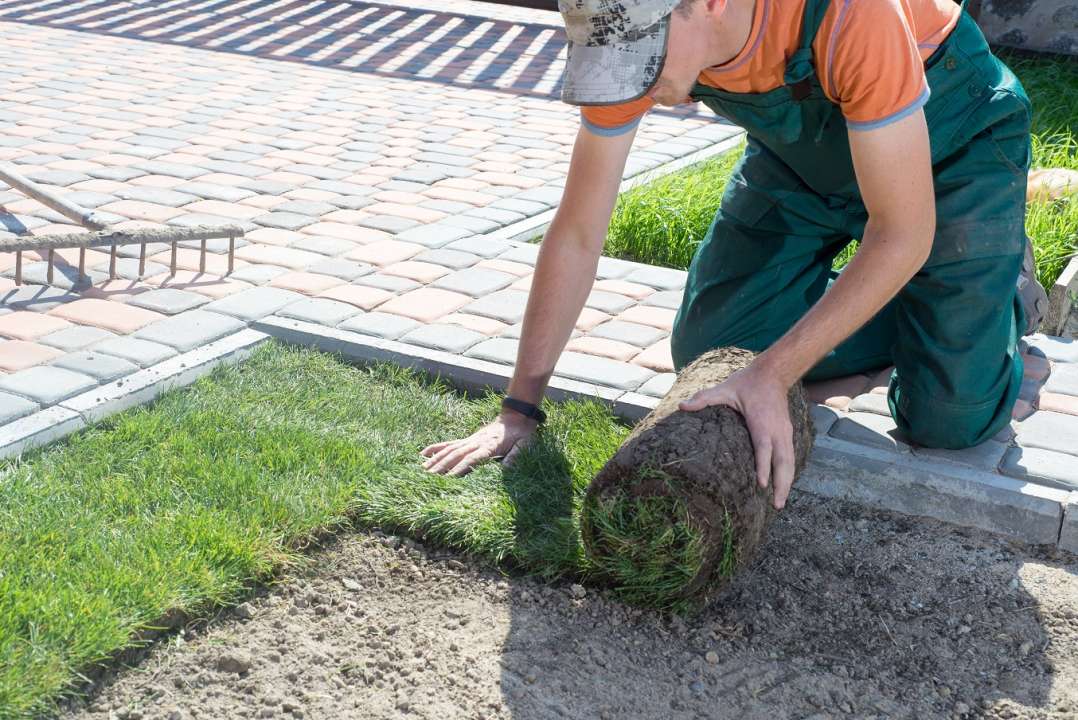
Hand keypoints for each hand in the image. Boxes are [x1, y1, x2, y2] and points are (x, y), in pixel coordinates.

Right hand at [420, 411, 537, 476]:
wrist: (517, 417)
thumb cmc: (523, 434)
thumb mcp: (525, 446)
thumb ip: (516, 456)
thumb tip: (506, 468)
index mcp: (490, 446)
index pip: (472, 459)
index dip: (460, 468)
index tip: (449, 478)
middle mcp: (476, 442)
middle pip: (456, 455)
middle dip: (442, 467)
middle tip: (428, 478)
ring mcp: (470, 440)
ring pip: (449, 450)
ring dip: (435, 459)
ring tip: (422, 470)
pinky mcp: (467, 439)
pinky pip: (449, 443)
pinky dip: (436, 448)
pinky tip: (423, 454)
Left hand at [677, 363, 795, 509]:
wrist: (773, 373)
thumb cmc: (747, 383)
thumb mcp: (724, 389)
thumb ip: (705, 398)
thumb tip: (682, 406)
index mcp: (760, 422)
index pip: (763, 448)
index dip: (764, 466)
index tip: (762, 485)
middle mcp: (776, 429)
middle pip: (782, 461)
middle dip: (781, 484)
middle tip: (776, 505)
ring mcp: (785, 432)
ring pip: (790, 461)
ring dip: (787, 482)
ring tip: (780, 503)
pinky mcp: (788, 432)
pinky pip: (791, 456)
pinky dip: (789, 472)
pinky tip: (784, 485)